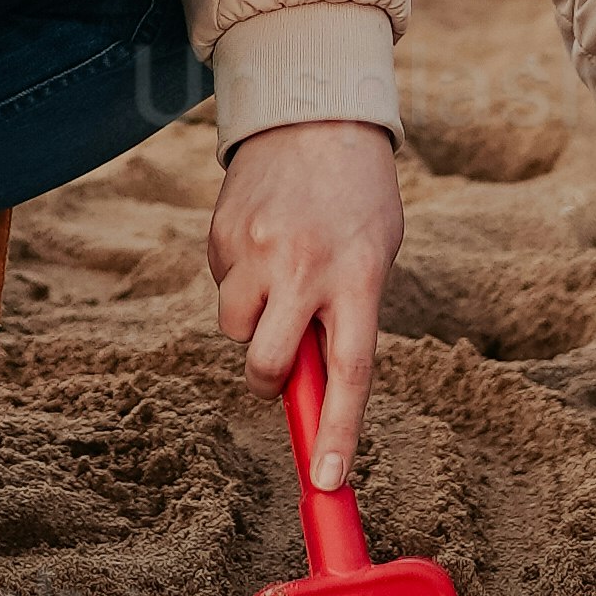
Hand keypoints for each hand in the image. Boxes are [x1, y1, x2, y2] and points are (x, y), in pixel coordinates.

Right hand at [208, 117, 404, 492]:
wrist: (313, 113)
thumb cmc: (357, 197)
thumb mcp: (374, 251)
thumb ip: (347, 314)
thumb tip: (310, 386)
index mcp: (359, 275)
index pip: (351, 371)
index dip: (339, 431)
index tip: (329, 481)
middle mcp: (306, 267)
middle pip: (268, 364)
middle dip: (269, 379)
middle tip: (281, 361)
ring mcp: (257, 250)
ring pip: (234, 329)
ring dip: (251, 321)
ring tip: (278, 275)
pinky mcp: (221, 234)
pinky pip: (221, 285)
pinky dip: (238, 279)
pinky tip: (261, 241)